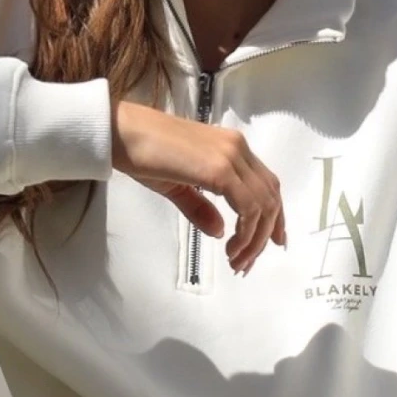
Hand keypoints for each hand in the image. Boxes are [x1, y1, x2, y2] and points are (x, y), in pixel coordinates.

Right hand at [111, 99, 285, 274]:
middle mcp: (237, 148)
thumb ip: (201, 208)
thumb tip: (221, 231)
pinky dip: (246, 232)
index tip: (271, 242)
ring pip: (263, 205)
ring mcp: (231, 156)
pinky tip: (230, 247)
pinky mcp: (219, 169)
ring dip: (254, 239)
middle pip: (270, 197)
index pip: (267, 184)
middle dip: (263, 235)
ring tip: (237, 261)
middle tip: (247, 262)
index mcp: (232, 147)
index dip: (275, 216)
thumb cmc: (143, 154)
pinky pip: (248, 207)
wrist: (121, 133)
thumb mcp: (179, 186)